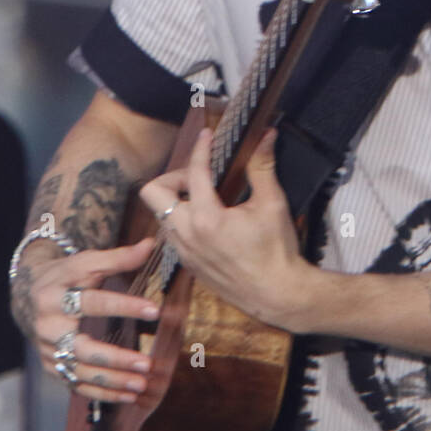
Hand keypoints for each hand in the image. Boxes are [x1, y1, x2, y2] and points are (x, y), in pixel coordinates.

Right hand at [10, 234, 160, 402]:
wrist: (28, 295)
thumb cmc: (66, 275)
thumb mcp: (86, 262)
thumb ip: (119, 256)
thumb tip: (151, 244)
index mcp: (56, 294)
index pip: (92, 301)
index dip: (124, 305)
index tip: (155, 310)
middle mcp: (48, 325)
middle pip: (82, 346)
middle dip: (116, 357)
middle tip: (146, 363)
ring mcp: (47, 350)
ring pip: (80, 371)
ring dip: (112, 380)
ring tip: (141, 383)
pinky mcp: (52, 367)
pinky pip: (77, 384)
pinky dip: (102, 393)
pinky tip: (128, 395)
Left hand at [139, 126, 316, 331]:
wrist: (276, 294)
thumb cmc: (276, 250)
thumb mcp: (273, 204)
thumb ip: (263, 167)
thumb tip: (265, 137)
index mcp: (206, 217)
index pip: (194, 171)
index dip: (201, 148)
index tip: (207, 136)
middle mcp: (187, 234)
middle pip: (153, 192)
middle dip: (173, 177)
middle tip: (198, 177)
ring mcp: (184, 252)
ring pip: (161, 215)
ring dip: (177, 200)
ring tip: (205, 197)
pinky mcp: (187, 265)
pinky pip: (172, 234)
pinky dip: (183, 220)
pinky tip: (209, 220)